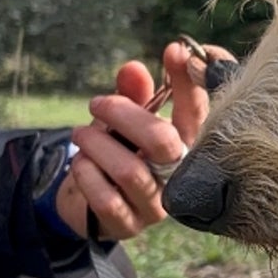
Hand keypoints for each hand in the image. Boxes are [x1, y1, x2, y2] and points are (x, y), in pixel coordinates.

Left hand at [55, 42, 229, 240]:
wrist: (90, 205)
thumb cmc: (116, 155)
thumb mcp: (122, 121)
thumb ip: (131, 95)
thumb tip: (135, 69)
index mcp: (184, 147)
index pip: (198, 114)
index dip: (190, 83)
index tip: (174, 51)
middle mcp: (179, 177)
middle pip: (164, 142)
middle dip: (125, 114)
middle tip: (97, 104)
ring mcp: (157, 206)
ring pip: (129, 171)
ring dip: (97, 145)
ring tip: (80, 136)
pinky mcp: (130, 226)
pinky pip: (107, 200)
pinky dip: (87, 176)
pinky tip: (81, 165)